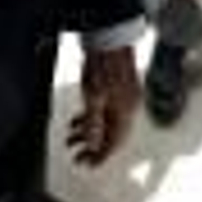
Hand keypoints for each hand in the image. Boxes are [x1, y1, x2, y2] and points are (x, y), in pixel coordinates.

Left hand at [67, 45, 139, 165]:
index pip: (115, 143)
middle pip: (111, 135)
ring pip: (107, 123)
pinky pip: (106, 111)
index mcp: (126, 111)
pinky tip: (79, 120)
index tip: (86, 165)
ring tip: (71, 138)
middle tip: (76, 155)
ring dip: (90, 132)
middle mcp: (129, 107)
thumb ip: (93, 124)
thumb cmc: (103, 63)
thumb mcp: (93, 97)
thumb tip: (93, 146)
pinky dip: (93, 118)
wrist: (110, 37)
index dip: (100, 156)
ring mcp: (125, 97)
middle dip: (92, 146)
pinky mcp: (119, 89)